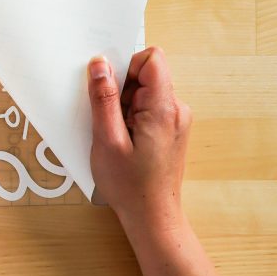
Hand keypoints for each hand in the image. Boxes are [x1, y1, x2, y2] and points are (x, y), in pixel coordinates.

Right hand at [87, 47, 191, 237]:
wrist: (152, 216)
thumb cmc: (130, 185)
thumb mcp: (107, 140)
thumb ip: (104, 98)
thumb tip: (100, 64)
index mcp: (164, 108)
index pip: (151, 59)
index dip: (125, 66)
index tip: (108, 88)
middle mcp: (176, 109)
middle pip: (145, 75)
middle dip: (121, 90)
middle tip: (110, 122)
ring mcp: (175, 119)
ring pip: (144, 92)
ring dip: (124, 106)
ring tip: (117, 135)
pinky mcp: (170, 129)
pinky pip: (147, 107)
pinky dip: (130, 117)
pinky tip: (124, 140)